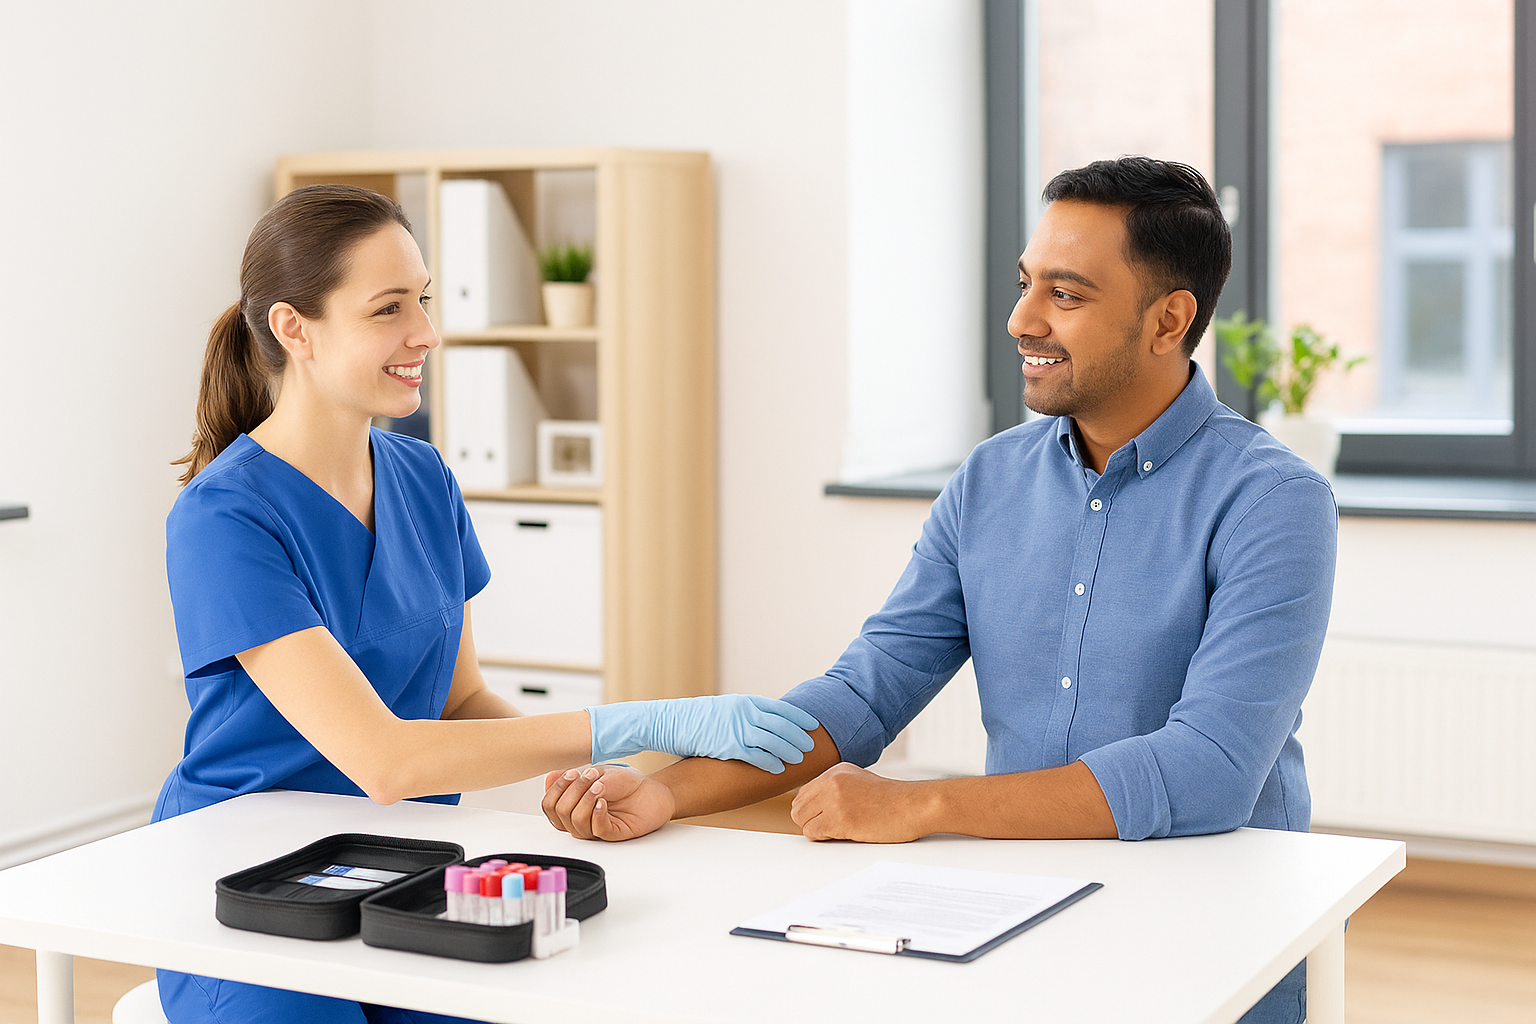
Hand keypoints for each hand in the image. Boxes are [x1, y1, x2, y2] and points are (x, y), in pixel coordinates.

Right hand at [542, 764, 675, 840]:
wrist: (652, 790)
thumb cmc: (626, 783)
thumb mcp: (597, 773)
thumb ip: (573, 779)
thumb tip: (550, 778)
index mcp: (573, 805)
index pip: (549, 805)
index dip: (556, 790)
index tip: (571, 774)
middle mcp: (581, 818)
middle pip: (559, 814)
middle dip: (571, 791)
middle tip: (589, 776)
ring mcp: (595, 827)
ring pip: (575, 823)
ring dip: (585, 800)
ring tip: (600, 786)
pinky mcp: (611, 834)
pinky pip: (596, 830)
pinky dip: (596, 814)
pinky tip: (603, 801)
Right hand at [585, 695, 818, 772]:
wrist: (665, 722)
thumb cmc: (690, 719)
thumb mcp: (721, 711)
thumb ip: (740, 715)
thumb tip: (756, 724)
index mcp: (742, 701)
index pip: (778, 708)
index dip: (797, 717)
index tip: (811, 724)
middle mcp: (743, 712)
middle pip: (781, 723)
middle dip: (798, 735)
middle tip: (811, 746)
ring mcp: (736, 727)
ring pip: (773, 739)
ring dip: (789, 749)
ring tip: (800, 759)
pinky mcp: (727, 744)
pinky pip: (756, 754)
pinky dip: (770, 761)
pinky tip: (778, 769)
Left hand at [790, 763, 933, 842]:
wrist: (914, 805)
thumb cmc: (893, 800)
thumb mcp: (861, 782)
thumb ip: (837, 788)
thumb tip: (815, 808)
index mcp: (836, 771)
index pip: (804, 793)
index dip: (812, 810)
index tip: (825, 818)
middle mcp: (832, 781)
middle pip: (798, 807)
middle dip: (810, 820)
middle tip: (830, 827)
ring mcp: (835, 799)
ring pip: (802, 820)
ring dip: (817, 830)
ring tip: (839, 830)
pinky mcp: (840, 818)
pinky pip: (812, 832)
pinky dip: (823, 837)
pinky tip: (843, 834)